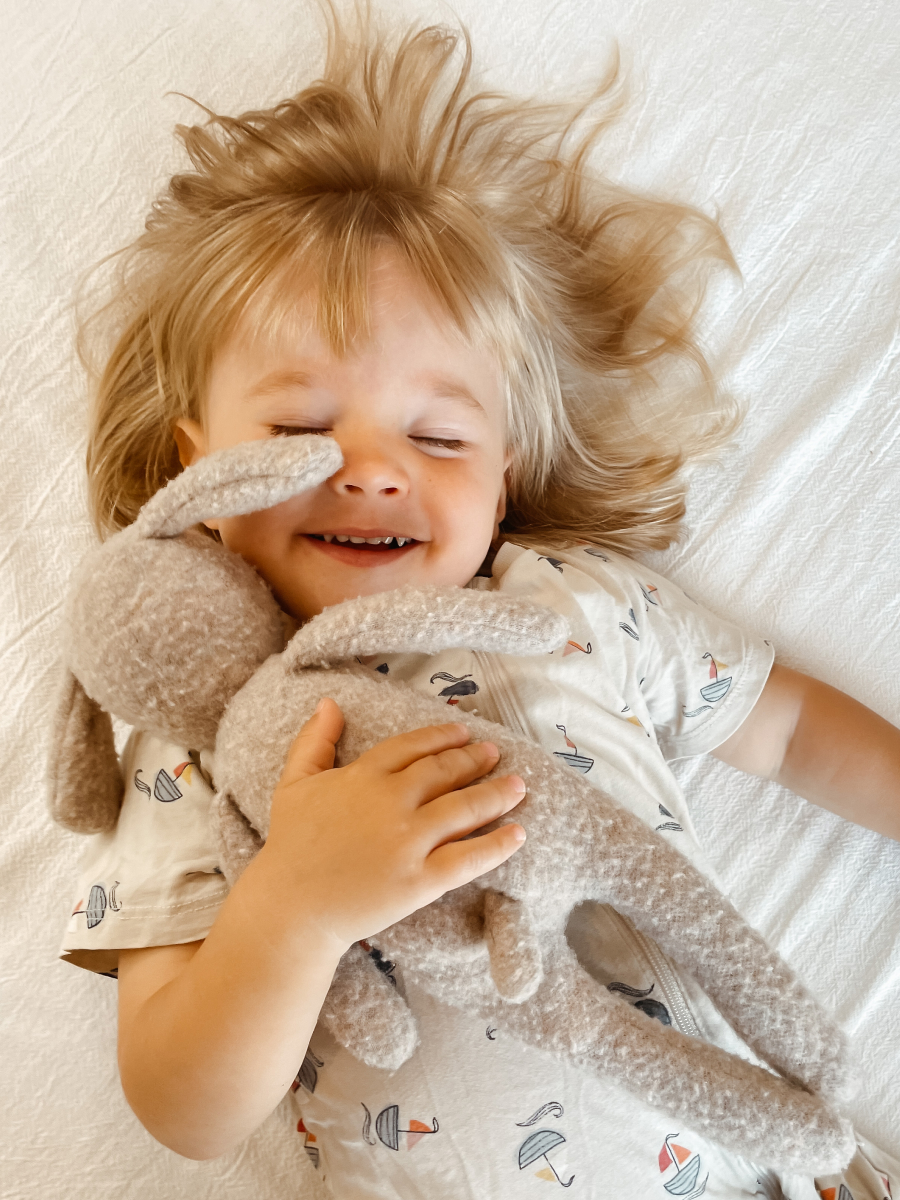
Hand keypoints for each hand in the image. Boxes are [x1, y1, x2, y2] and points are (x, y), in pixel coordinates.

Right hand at [261, 698, 526, 949]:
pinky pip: (468, 858)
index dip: (442, 737)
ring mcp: (408, 841)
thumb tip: (329, 702)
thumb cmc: (290, 846)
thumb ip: (315, 740)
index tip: (463, 732)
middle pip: (444, 772)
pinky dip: (497, 844)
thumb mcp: (294, 783)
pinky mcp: (420, 880)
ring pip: (464, 809)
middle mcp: (391, 802)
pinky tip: (518, 833)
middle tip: (495, 753)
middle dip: (475, 760)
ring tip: (519, 786)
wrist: (290, 909)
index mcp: (364, 776)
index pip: (413, 747)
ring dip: (497, 794)